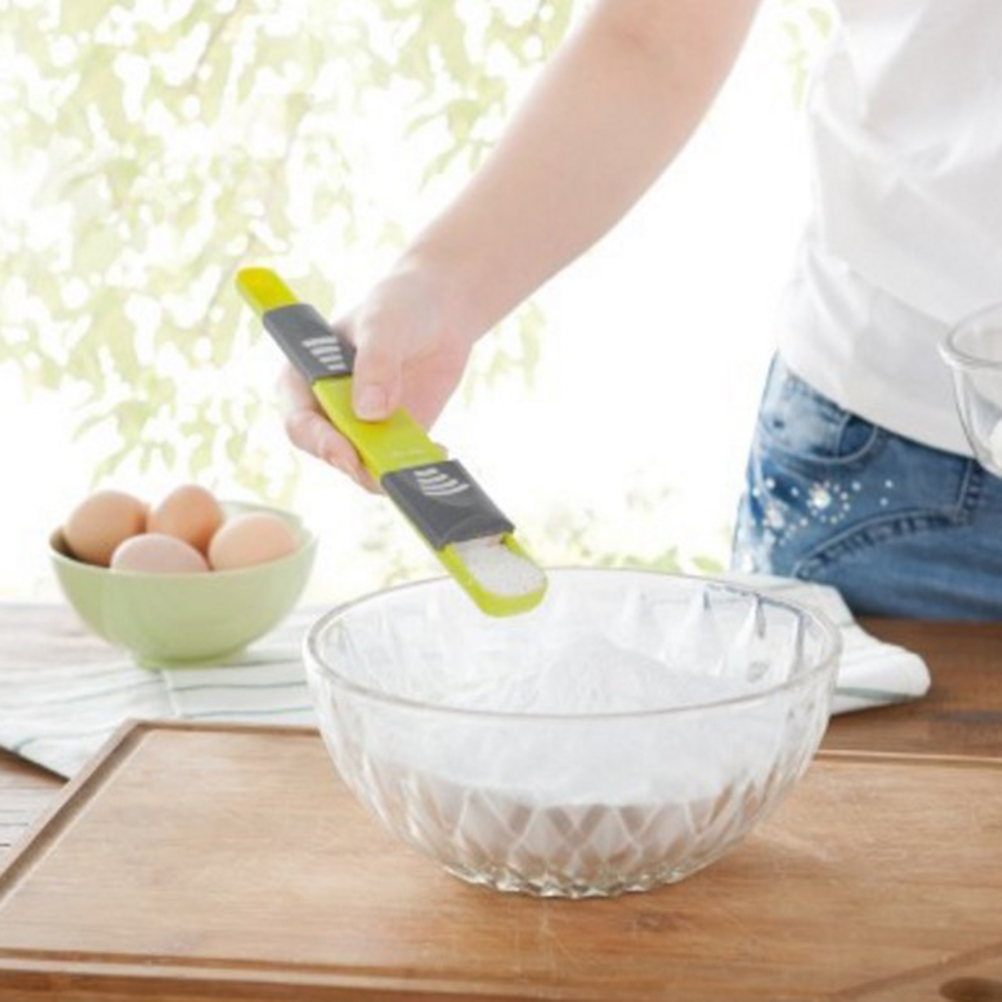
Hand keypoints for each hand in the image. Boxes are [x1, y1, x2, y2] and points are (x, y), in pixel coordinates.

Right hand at [279, 262, 473, 490]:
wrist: (440, 309)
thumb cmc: (399, 305)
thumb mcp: (384, 323)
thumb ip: (375, 362)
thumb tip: (369, 412)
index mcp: (305, 378)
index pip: (299, 422)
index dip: (319, 442)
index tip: (347, 452)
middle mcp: (327, 410)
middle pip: (331, 453)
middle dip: (358, 466)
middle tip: (386, 474)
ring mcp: (360, 427)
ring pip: (365, 466)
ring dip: (389, 472)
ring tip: (418, 469)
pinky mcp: (393, 437)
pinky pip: (399, 463)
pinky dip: (415, 466)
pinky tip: (439, 453)